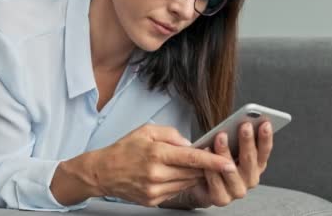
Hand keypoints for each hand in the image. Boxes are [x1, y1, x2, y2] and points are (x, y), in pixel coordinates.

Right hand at [90, 124, 237, 206]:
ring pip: (186, 183)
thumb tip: (190, 144)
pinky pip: (176, 192)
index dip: (213, 161)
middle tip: (207, 157)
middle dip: (204, 166)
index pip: (192, 159)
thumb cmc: (124, 149)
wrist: (103, 172)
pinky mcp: (153, 201)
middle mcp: (156, 174)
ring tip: (185, 165)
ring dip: (192, 175)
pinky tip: (172, 175)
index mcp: (156, 153)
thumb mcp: (146, 131)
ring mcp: (154, 190)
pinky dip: (179, 183)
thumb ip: (171, 135)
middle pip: (192, 172)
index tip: (228, 163)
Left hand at [165, 122, 272, 208]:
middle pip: (250, 160)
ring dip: (226, 152)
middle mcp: (250, 179)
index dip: (266, 137)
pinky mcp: (222, 198)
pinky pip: (215, 181)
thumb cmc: (219, 160)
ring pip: (231, 170)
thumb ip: (238, 137)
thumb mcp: (231, 146)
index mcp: (257, 166)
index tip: (265, 123)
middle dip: (247, 141)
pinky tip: (206, 151)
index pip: (265, 151)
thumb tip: (243, 120)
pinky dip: (210, 166)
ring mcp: (237, 190)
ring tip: (221, 136)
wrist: (202, 185)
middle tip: (244, 125)